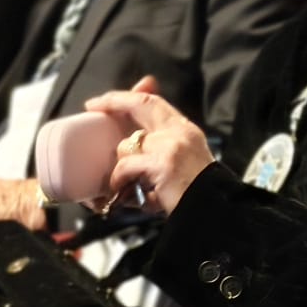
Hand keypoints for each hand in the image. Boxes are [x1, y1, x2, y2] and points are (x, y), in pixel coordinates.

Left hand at [82, 75, 211, 212]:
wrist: (213, 210)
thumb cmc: (196, 193)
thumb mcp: (182, 163)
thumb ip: (159, 149)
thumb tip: (131, 140)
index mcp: (185, 130)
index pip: (155, 103)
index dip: (129, 96)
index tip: (108, 98)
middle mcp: (179, 132)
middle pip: (142, 105)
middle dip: (114, 101)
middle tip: (93, 105)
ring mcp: (171, 146)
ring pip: (127, 146)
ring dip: (121, 167)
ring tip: (124, 184)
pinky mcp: (162, 164)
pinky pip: (126, 167)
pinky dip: (120, 181)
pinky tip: (125, 194)